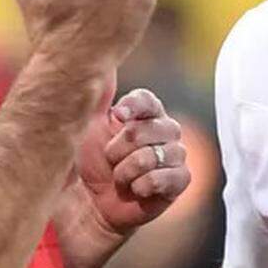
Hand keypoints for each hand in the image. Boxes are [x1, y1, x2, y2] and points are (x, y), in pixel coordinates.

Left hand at [76, 86, 190, 235]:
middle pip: (151, 127)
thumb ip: (98, 95)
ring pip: (157, 154)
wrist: (90, 204)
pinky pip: (167, 177)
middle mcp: (165, 130)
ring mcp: (175, 155)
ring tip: (119, 178)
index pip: (148, 100)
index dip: (134, 106)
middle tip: (110, 159)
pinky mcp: (180, 181)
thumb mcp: (86, 125)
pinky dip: (143, 185)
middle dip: (121, 147)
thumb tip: (103, 63)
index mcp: (145, 113)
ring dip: (128, 170)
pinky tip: (135, 190)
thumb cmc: (88, 162)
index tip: (118, 115)